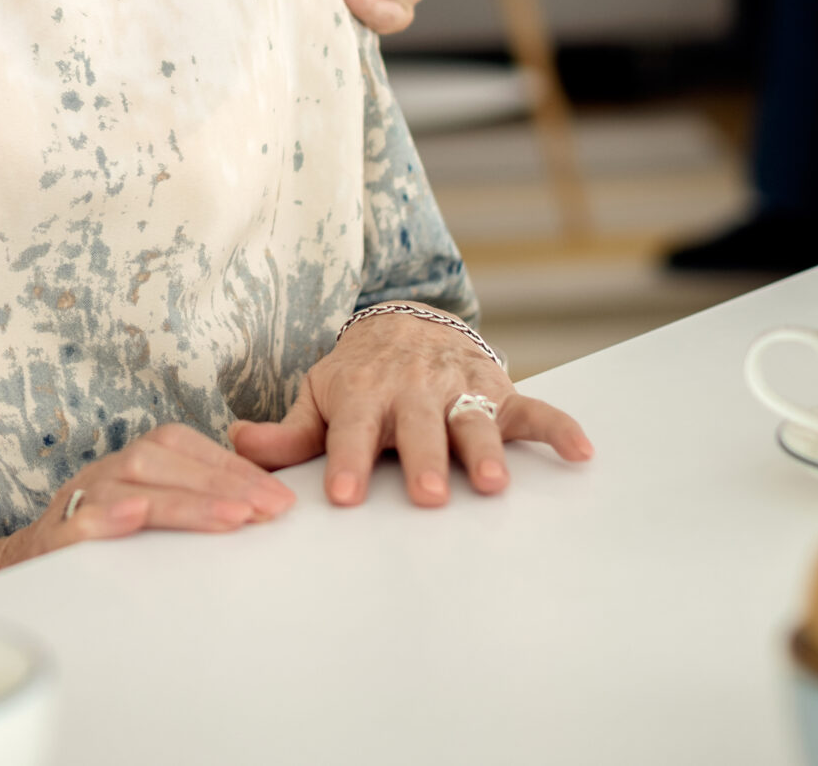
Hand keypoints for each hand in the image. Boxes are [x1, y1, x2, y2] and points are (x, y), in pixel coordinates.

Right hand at [0, 425, 295, 587]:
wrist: (21, 568)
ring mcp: (79, 498)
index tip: (278, 496)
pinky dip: (109, 515)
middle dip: (222, 483)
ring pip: (132, 484)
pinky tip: (138, 517)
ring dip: (185, 500)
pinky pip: (80, 517)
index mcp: (132, 462)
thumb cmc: (99, 542)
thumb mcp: (147, 514)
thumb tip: (259, 509)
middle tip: (268, 509)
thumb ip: (190, 504)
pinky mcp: (53, 533)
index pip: (187, 447)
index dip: (234, 466)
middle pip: (163, 460)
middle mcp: (107, 470)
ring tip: (232, 517)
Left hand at [228, 310, 591, 507]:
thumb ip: (287, 430)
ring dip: (484, 448)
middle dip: (424, 459)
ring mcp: (459, 388)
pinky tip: (581, 451)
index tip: (344, 496)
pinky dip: (559, 428)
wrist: (404, 321)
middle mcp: (412, 388)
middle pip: (418, 427)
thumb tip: (237, 444)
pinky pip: (535, 409)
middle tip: (428, 495)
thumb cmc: (358, 375)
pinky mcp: (498, 389)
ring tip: (491, 483)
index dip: (347, 461)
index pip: (351, 431)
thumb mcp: (318, 394)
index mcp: (362, 393)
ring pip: (473, 418)